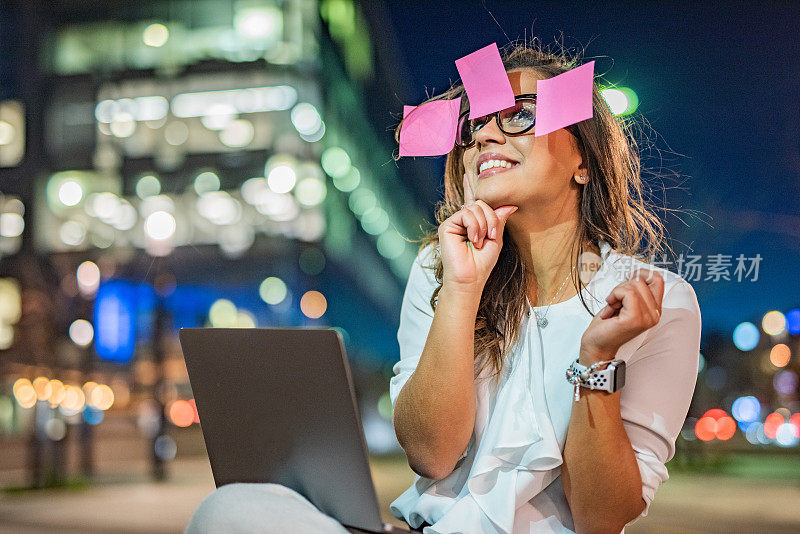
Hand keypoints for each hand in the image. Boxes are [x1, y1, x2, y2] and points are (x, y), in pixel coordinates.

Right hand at [438, 172, 517, 292]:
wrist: (471, 278)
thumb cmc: (482, 263)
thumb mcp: (496, 239)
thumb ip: (499, 220)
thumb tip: (510, 205)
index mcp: (473, 223)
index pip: (473, 201)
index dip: (470, 187)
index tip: (468, 174)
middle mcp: (462, 220)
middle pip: (482, 203)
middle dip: (492, 219)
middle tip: (491, 236)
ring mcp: (454, 222)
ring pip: (475, 207)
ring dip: (484, 225)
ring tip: (480, 241)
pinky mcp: (447, 226)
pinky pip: (466, 213)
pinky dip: (474, 226)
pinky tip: (472, 239)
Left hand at [580, 269, 664, 363]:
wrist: (596, 343)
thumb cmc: (607, 324)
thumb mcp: (624, 301)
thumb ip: (634, 289)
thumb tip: (636, 273)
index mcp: (654, 309)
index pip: (658, 279)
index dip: (641, 273)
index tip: (627, 280)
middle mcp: (654, 314)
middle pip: (641, 281)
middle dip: (622, 287)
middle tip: (614, 302)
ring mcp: (647, 317)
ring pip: (634, 286)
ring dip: (616, 293)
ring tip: (612, 307)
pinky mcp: (636, 319)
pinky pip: (627, 293)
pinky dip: (614, 296)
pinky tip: (609, 309)